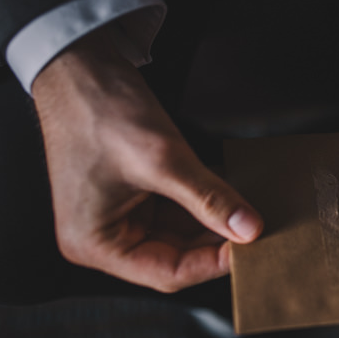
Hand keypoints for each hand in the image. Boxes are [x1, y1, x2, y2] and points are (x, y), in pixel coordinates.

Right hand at [32, 29, 262, 292]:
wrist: (79, 64)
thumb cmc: (100, 110)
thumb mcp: (163, 159)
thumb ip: (210, 198)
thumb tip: (250, 228)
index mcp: (94, 244)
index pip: (168, 272)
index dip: (213, 262)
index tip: (252, 246)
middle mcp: (102, 237)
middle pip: (175, 256)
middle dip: (217, 240)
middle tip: (259, 228)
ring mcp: (117, 214)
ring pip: (180, 232)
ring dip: (214, 220)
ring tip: (251, 209)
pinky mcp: (132, 192)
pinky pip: (175, 208)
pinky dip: (203, 200)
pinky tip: (232, 191)